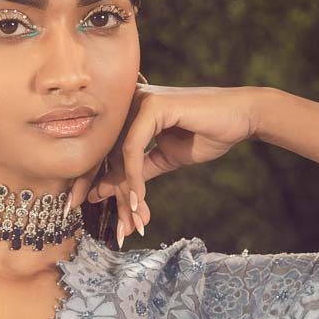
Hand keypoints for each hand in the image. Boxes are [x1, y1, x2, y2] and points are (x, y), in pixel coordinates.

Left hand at [67, 83, 270, 244]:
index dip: (89, 175)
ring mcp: (138, 99)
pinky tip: (138, 202)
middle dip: (97, 186)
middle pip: (103, 149)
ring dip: (122, 190)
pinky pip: (133, 148)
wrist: (240, 119)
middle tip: (86, 215)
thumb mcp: (165, 158)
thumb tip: (104, 189)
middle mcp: (128, 101)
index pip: (103, 146)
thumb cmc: (206, 133)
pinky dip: (134, 178)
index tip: (78, 203)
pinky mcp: (152, 104)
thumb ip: (137, 170)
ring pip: (116, 152)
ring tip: (127, 219)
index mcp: (129, 111)